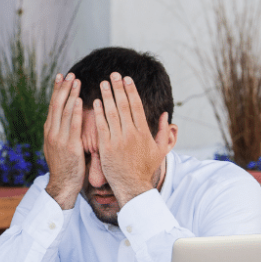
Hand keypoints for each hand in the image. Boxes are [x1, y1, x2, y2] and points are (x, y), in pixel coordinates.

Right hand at [43, 73, 84, 209]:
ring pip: (63, 112)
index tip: (61, 76)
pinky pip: (72, 125)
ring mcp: (58, 139)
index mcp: (49, 131)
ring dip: (69, 94)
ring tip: (75, 80)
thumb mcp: (60, 147)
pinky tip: (78, 100)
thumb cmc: (66, 167)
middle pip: (56, 105)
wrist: (62, 186)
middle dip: (62, 88)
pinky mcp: (69, 146)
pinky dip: (74, 112)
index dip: (57, 90)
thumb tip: (68, 120)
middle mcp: (51, 133)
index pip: (53, 106)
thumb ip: (63, 132)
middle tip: (68, 73)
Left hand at [93, 73, 162, 206]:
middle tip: (113, 74)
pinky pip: (101, 127)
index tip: (127, 79)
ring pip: (112, 113)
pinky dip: (99, 114)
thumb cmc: (145, 169)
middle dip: (118, 88)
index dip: (131, 91)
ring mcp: (118, 140)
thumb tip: (165, 115)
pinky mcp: (107, 148)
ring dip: (107, 96)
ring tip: (102, 84)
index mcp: (144, 132)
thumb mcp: (159, 150)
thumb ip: (162, 132)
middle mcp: (131, 134)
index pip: (136, 106)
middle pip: (124, 105)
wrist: (133, 186)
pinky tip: (95, 103)